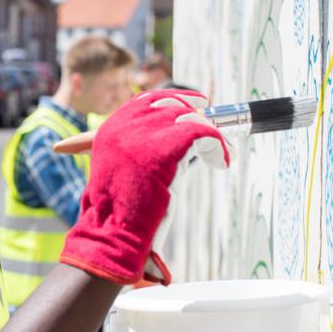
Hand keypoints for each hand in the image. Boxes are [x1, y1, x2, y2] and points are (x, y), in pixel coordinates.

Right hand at [60, 89, 230, 284]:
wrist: (114, 231)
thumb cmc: (119, 212)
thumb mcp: (121, 173)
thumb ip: (137, 152)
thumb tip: (174, 140)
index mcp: (111, 129)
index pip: (145, 101)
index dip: (173, 100)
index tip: (195, 106)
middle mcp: (126, 125)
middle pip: (170, 103)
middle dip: (195, 112)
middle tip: (212, 128)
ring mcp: (145, 134)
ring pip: (190, 118)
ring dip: (210, 133)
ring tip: (219, 152)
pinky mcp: (168, 147)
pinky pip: (205, 134)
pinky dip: (218, 147)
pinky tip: (221, 162)